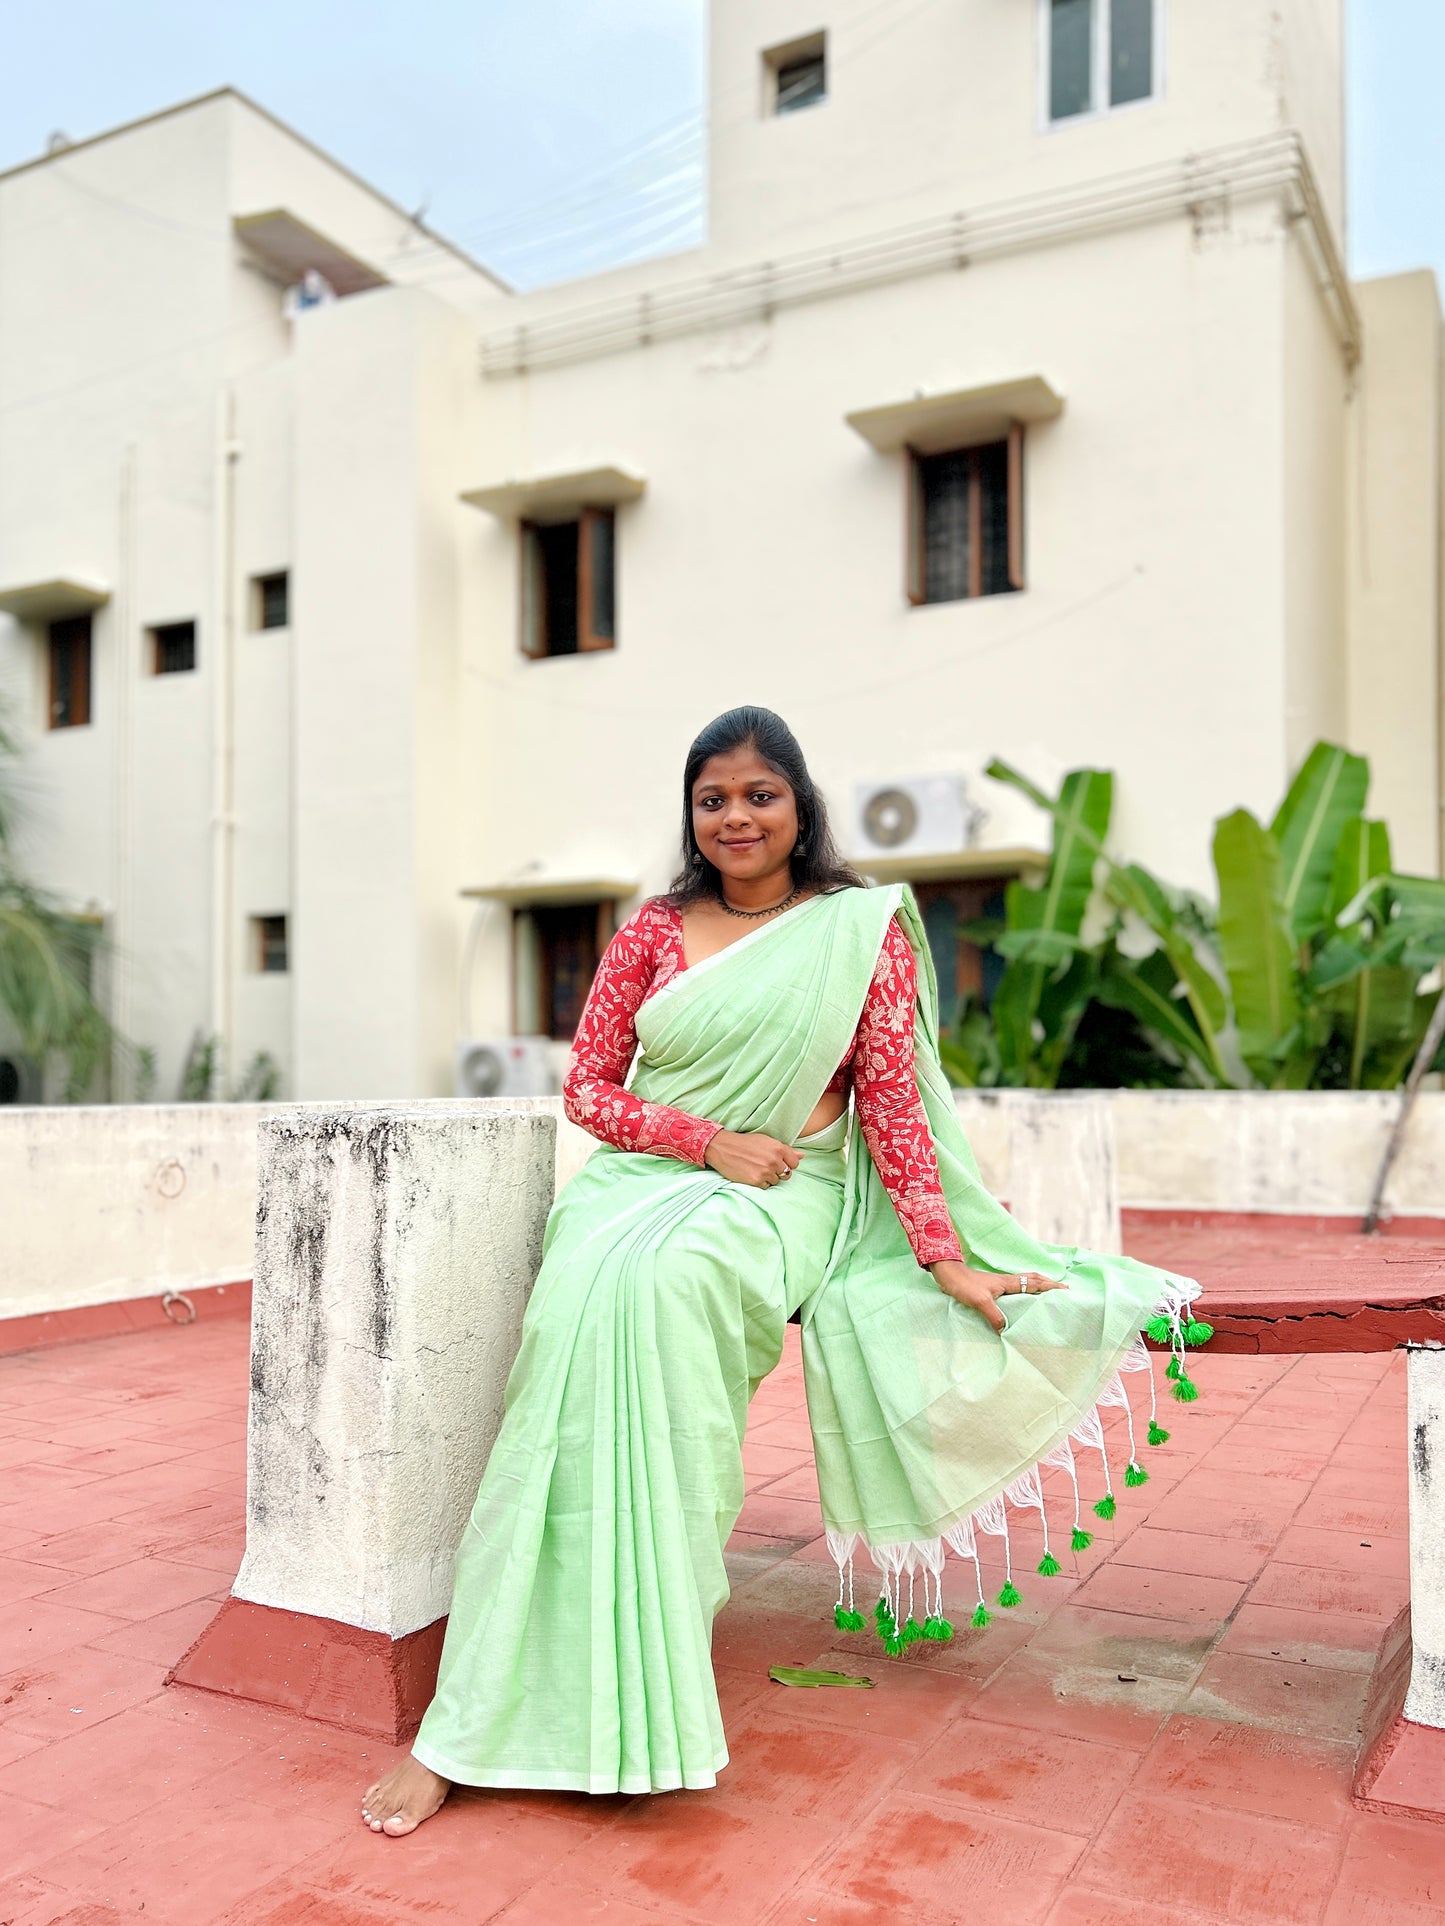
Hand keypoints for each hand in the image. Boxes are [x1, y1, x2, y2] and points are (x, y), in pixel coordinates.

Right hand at [704, 1130, 802, 1189]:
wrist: (723, 1148)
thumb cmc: (745, 1143)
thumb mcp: (766, 1141)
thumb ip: (785, 1149)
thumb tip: (802, 1156)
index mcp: (778, 1148)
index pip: (795, 1163)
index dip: (787, 1164)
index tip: (778, 1163)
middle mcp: (774, 1160)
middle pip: (786, 1174)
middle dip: (778, 1172)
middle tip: (765, 1166)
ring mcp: (766, 1171)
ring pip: (776, 1181)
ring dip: (769, 1178)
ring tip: (756, 1169)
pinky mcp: (756, 1181)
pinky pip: (766, 1187)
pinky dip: (760, 1183)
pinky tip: (752, 1174)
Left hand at [930, 1260, 1065, 1332]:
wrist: (947, 1274)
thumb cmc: (963, 1284)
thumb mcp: (979, 1301)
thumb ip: (993, 1314)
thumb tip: (1006, 1331)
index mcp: (1008, 1282)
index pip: (1034, 1283)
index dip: (1050, 1286)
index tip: (1066, 1290)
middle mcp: (1006, 1281)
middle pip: (1033, 1279)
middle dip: (1048, 1284)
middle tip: (1062, 1289)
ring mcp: (999, 1284)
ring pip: (1024, 1282)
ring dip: (1037, 1286)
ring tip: (1047, 1293)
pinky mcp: (991, 1288)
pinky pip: (1015, 1288)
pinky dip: (1024, 1291)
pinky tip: (1021, 1299)